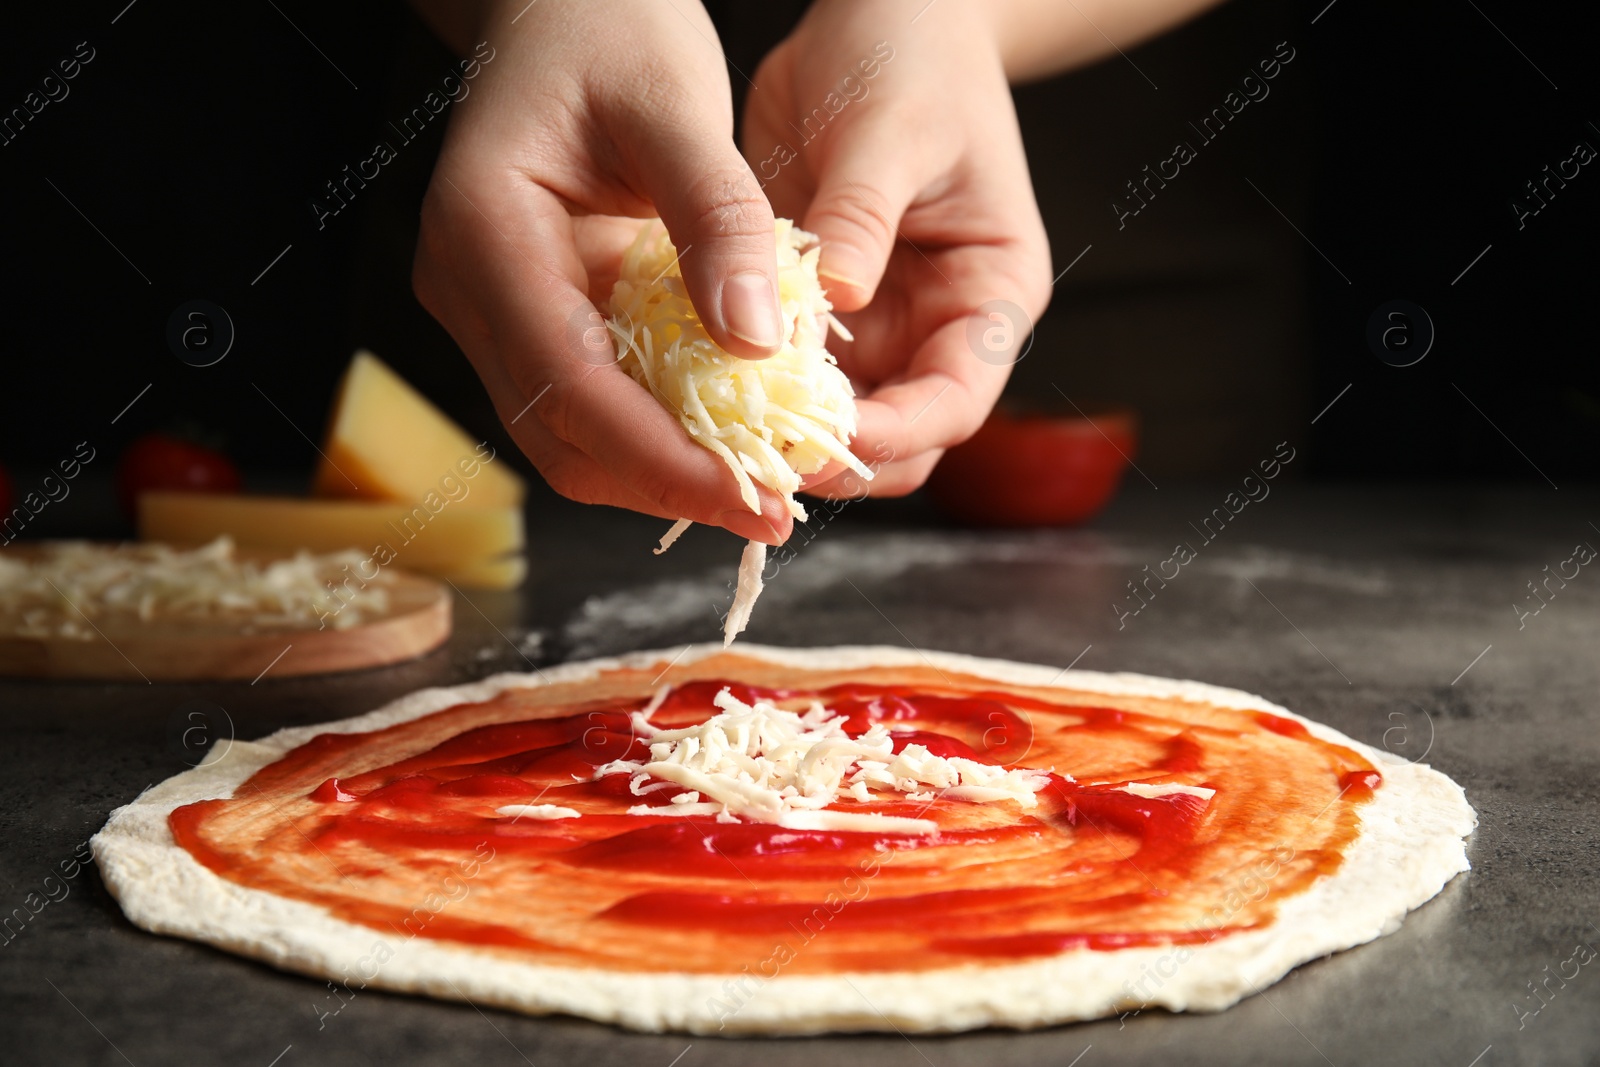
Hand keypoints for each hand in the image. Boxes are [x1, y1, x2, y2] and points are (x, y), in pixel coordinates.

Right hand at [413, 0, 796, 543]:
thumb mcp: (675, 102)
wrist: (560, 7)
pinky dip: (657, 432)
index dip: (660, 459)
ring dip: (662, 473)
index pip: (567, 383)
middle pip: (558, 434)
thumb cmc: (609, 27)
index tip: (754, 496)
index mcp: (485, 230)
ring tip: (763, 483)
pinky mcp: (528, 318)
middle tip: (775, 507)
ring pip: (567, 436)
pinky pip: (588, 401)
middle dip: (667, 485)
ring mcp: (491, 310)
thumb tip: (758, 341)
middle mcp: (469, 288)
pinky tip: (728, 436)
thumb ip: (718, 218)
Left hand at [743, 0, 1052, 496]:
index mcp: (990, 295)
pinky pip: (784, 376)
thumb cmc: (913, 58)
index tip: (830, 435)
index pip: (956, 400)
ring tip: (722, 432)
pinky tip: (699, 387)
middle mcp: (936, 327)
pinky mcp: (818, 313)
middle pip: (901, 440)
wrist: (881, 16)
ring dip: (787, 434)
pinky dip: (750, 390)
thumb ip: (864, 213)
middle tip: (758, 453)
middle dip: (837, 456)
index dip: (898, 432)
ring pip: (838, 423)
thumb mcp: (892, 127)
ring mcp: (876, 327)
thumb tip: (836, 296)